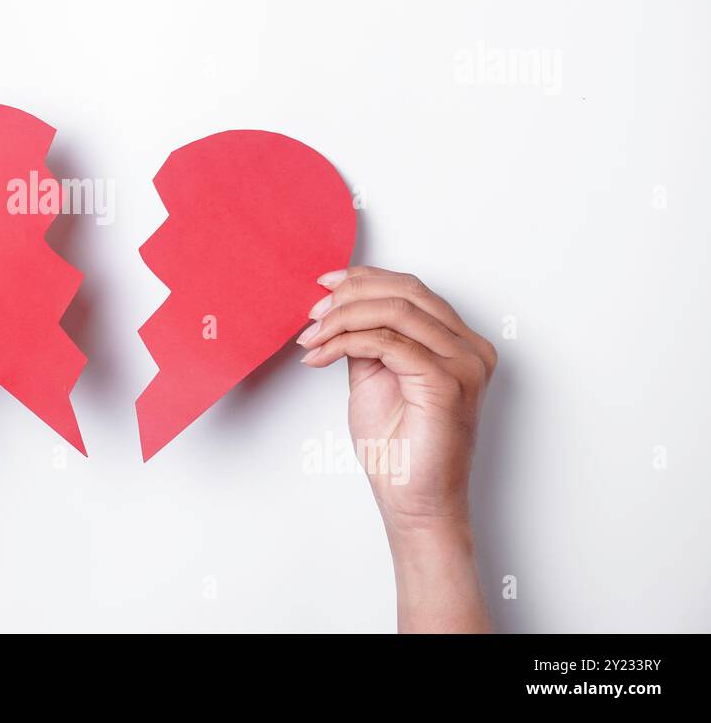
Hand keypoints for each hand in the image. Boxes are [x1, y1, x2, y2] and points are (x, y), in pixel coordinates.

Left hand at [297, 266, 497, 631]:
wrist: (411, 500)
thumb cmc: (398, 447)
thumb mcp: (374, 376)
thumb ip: (367, 338)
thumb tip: (339, 306)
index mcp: (459, 342)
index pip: (411, 289)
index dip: (365, 279)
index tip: (323, 284)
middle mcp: (470, 348)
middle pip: (405, 292)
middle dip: (350, 295)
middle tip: (312, 311)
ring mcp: (464, 364)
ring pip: (394, 312)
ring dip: (341, 319)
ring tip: (310, 336)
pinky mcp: (446, 382)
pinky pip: (387, 343)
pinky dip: (345, 342)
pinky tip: (319, 355)